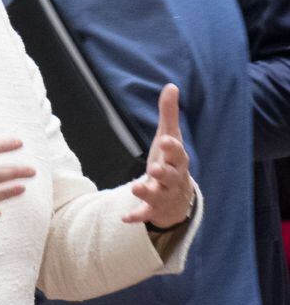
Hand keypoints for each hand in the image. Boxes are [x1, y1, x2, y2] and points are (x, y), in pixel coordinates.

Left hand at [123, 84, 193, 228]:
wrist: (180, 197)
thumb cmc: (172, 161)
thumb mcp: (170, 137)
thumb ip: (169, 114)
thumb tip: (171, 85)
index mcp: (177, 160)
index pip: (177, 153)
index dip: (172, 147)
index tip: (166, 140)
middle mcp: (173, 179)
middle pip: (170, 176)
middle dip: (163, 172)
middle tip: (153, 169)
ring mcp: (164, 195)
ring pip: (157, 195)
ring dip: (146, 193)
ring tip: (134, 188)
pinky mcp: (154, 208)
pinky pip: (146, 214)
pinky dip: (137, 216)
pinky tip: (124, 218)